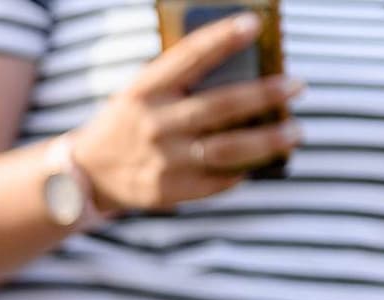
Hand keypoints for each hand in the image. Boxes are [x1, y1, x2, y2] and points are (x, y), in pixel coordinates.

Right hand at [69, 12, 303, 213]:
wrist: (87, 174)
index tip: (254, 24)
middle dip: (264, 94)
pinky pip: (216, 181)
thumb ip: (181, 81)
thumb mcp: (141, 94)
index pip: (187, 58)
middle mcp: (153, 125)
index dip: (221, 39)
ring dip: (268, 140)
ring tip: (296, 132)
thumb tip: (247, 71)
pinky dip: (242, 171)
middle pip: (220, 106)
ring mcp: (161, 161)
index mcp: (144, 91)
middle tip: (296, 85)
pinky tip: (260, 162)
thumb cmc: (129, 123)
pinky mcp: (167, 190)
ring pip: (227, 149)